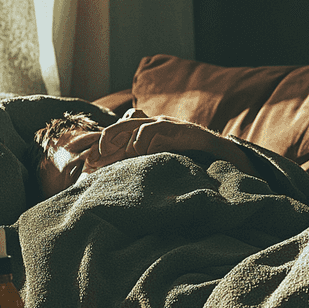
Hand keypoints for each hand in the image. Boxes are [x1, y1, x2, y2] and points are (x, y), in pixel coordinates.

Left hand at [97, 112, 259, 176]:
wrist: (218, 155)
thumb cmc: (190, 161)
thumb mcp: (162, 164)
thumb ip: (144, 167)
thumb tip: (122, 183)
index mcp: (146, 133)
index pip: (118, 136)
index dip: (103, 148)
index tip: (89, 165)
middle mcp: (152, 125)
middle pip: (119, 127)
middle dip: (105, 143)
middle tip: (95, 160)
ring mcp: (164, 124)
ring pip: (133, 127)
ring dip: (124, 143)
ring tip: (121, 157)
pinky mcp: (176, 127)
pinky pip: (153, 130)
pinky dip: (144, 141)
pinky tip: (143, 152)